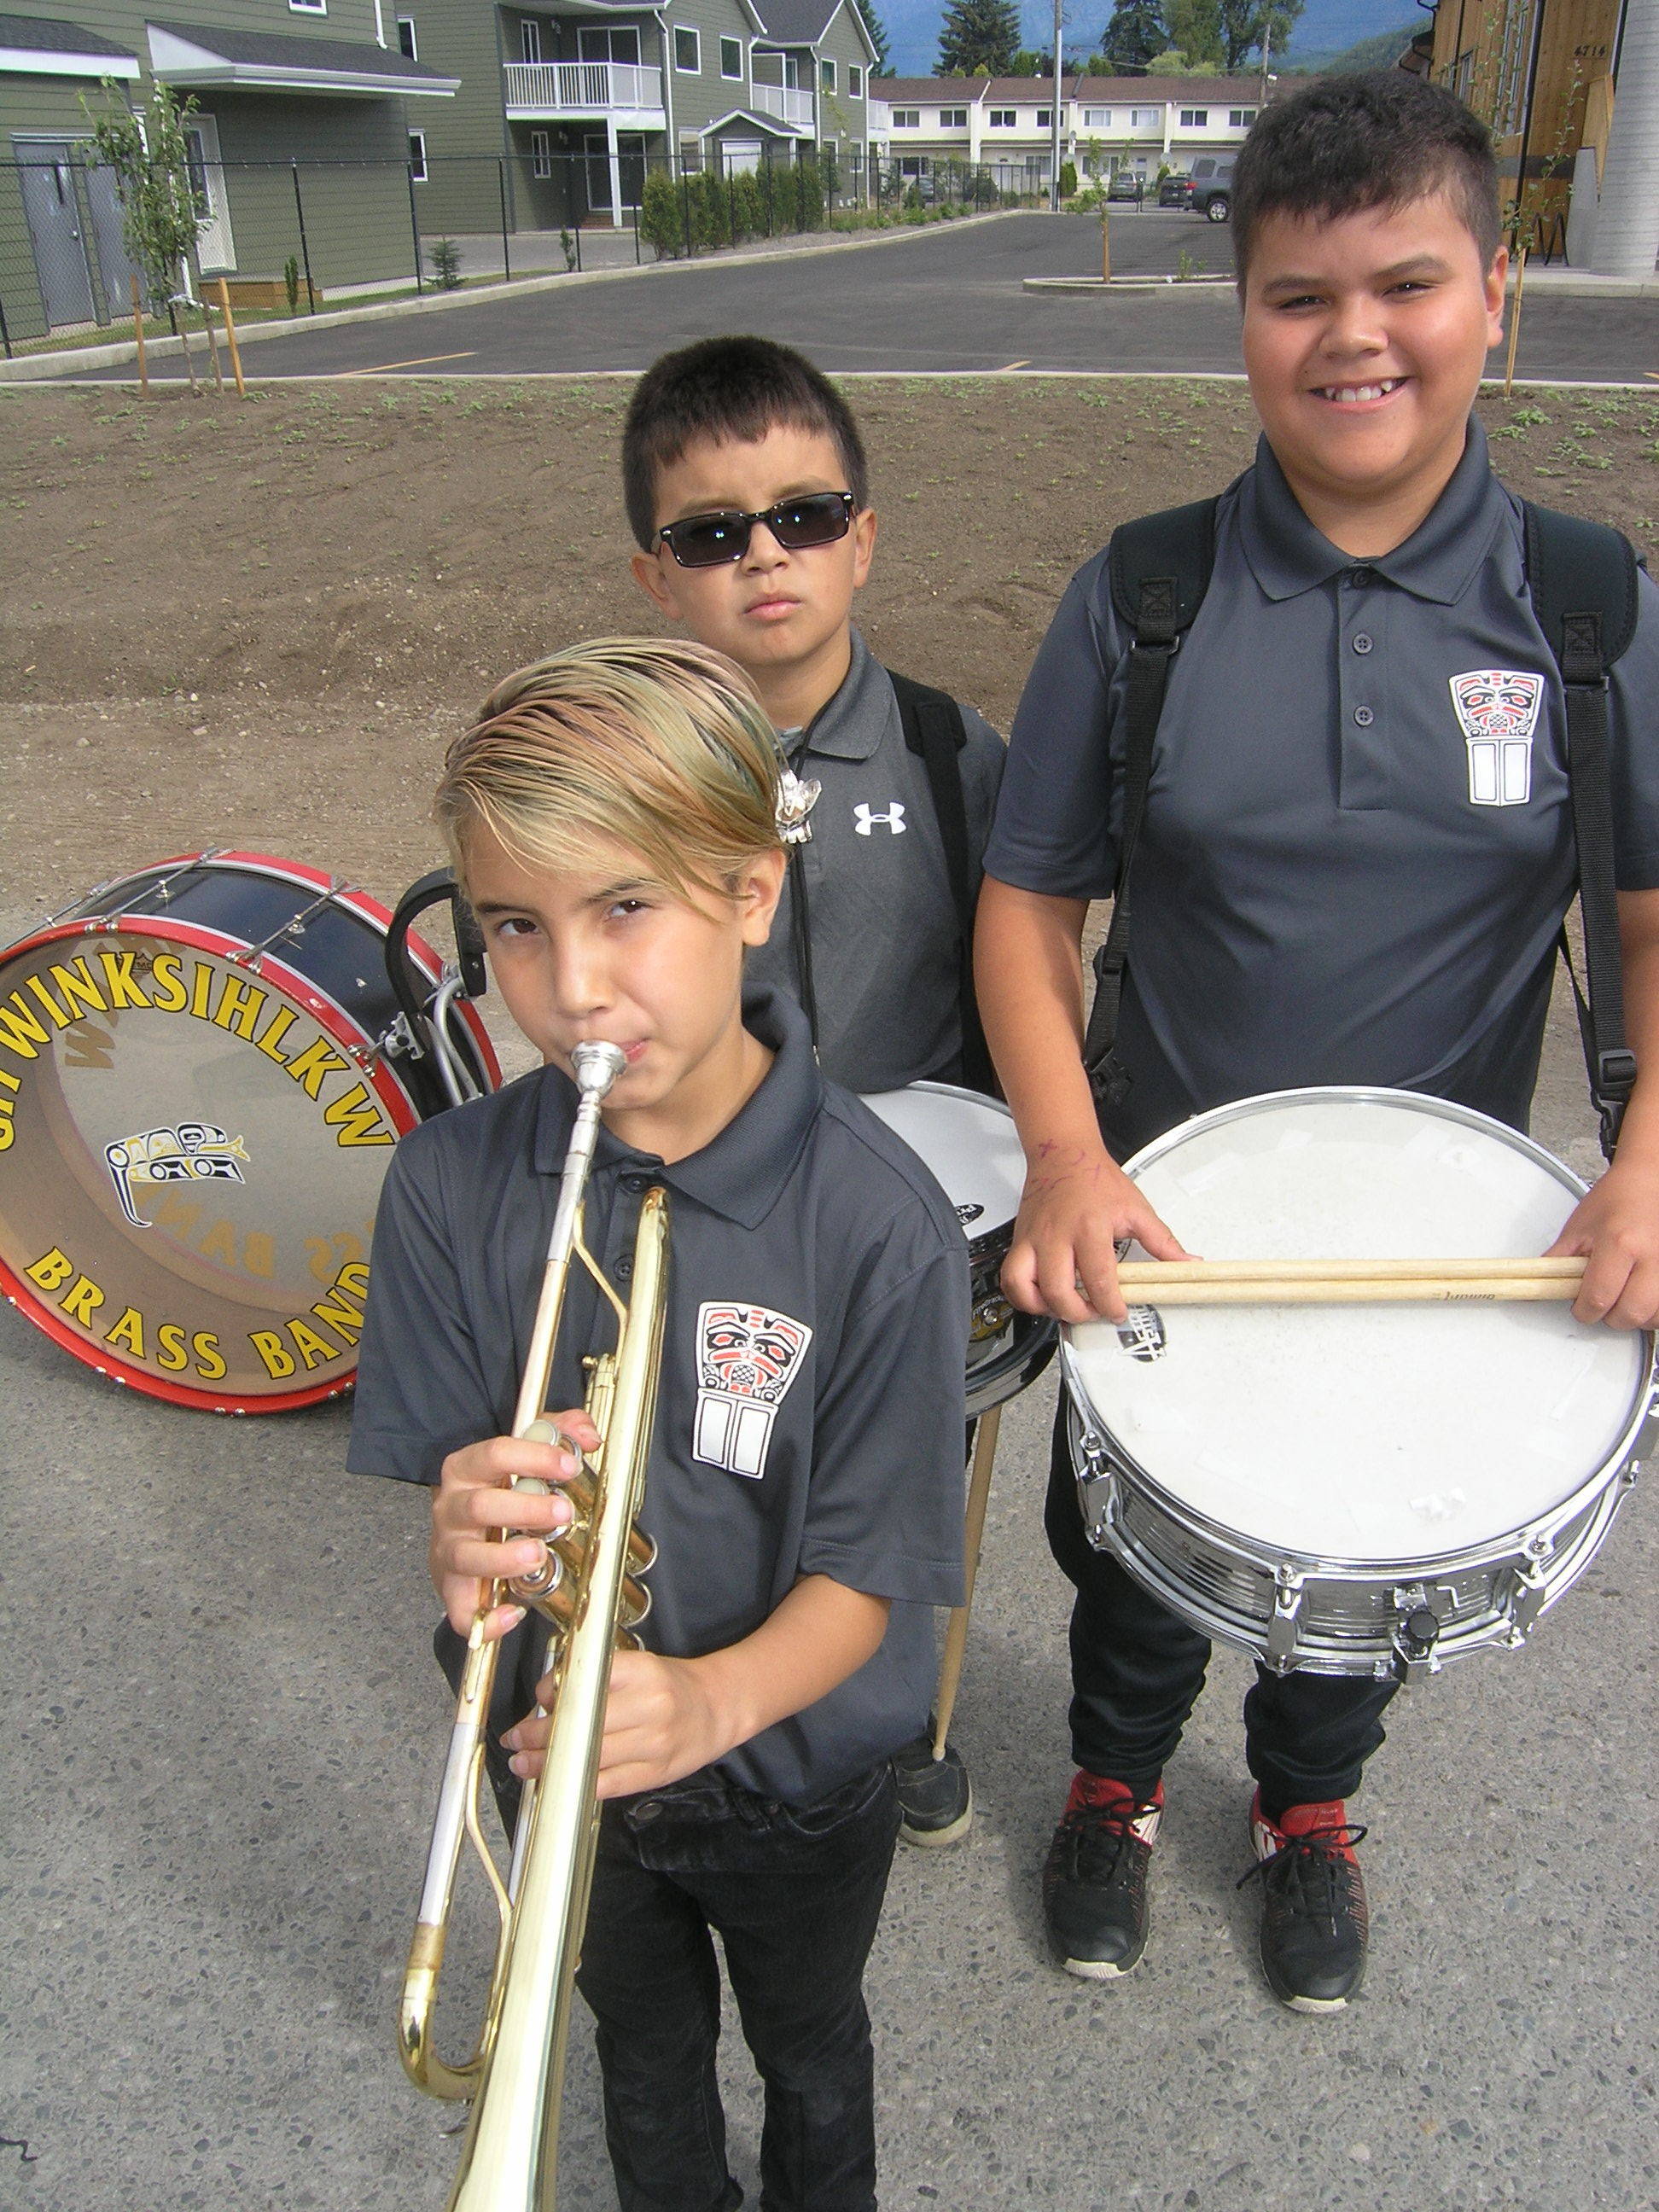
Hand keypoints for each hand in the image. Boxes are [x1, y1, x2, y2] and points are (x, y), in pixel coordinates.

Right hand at [428, 1409, 599, 1636]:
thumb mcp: (525, 1449)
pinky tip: (515, 1613)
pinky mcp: (452, 1588)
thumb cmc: (496, 1487)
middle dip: (524, 1510)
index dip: (533, 1458)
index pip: (494, 1454)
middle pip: (480, 1506)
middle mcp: (452, 1508)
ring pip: (467, 1556)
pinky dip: (487, 1618)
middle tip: (563, 1513)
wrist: (461, 1525)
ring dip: (504, 1558)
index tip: (568, 1465)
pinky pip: (462, 1611)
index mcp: (467, 1469)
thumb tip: (587, 1435)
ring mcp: (450, 1549)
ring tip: (539, 1555)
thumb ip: (558, 1431)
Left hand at [502, 1648, 728, 1797]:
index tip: (537, 1700)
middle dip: (538, 1734)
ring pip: (587, 1757)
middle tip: (516, 1737)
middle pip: (580, 1722)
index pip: (585, 1680)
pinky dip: (574, 1784)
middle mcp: (650, 1705)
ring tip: (524, 1763)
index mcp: (642, 1671)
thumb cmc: (671, 1686)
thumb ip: (597, 1678)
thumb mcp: (638, 1666)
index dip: (551, 1693)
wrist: (717, 1708)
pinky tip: (555, 1781)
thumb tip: (546, 1698)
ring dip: (546, 1763)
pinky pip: (605, 1784)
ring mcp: (653, 1743)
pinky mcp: (654, 1773)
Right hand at [1001, 1135, 1191, 1323]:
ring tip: (1063, 1307)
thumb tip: (1187, 1264)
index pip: (1099, 1279)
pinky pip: (1009, 1277)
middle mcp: (1056, 1236)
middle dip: (1078, 1313)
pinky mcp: (1018, 1241)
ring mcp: (1033, 1239)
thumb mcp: (1136, 1209)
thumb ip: (1163, 1242)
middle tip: (1093, 1312)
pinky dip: (1021, 1295)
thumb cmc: (1094, 1178)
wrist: (1062, 1154)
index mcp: (1090, 1228)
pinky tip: (1040, 1297)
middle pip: (1058, 1291)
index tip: (1118, 1312)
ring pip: (1023, 1287)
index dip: (1110, 1305)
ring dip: (1044, 1307)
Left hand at [1546, 1155, 1658, 1328]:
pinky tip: (1642, 1297)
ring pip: (1655, 1317)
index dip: (1584, 1311)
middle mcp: (1652, 1256)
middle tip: (1601, 1305)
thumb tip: (1539, 1284)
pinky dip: (1654, 1311)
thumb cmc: (1618, 1198)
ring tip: (1623, 1298)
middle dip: (1610, 1318)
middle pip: (1630, 1314)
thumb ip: (1559, 1260)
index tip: (1579, 1308)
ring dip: (1636, 1317)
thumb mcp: (1579, 1227)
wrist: (1650, 1180)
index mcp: (1620, 1243)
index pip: (1598, 1297)